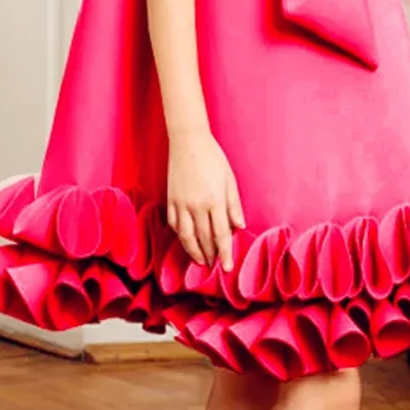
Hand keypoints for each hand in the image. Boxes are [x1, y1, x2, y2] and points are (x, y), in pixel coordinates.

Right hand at [166, 128, 245, 271]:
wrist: (188, 142)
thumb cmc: (213, 159)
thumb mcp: (230, 180)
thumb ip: (234, 205)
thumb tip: (239, 227)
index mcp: (215, 201)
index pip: (221, 234)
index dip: (225, 253)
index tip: (227, 267)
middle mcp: (197, 206)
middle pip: (204, 238)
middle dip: (210, 255)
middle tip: (214, 266)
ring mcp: (181, 204)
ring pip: (186, 236)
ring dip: (194, 251)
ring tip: (200, 261)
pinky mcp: (170, 200)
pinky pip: (174, 224)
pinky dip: (180, 236)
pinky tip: (186, 241)